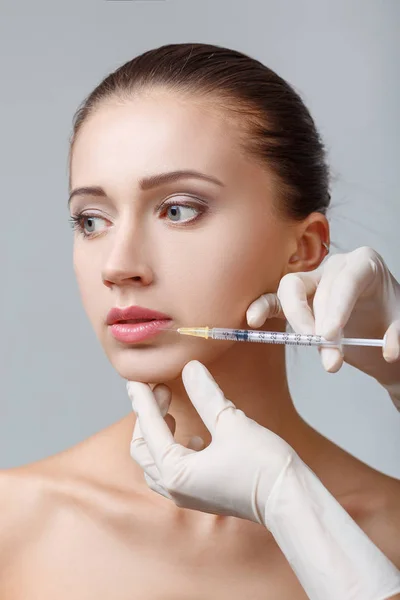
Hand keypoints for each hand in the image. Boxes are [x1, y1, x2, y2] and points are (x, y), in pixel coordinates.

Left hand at [127, 360, 294, 526]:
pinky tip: (194, 436)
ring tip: (170, 409)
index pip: (150, 428)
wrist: (291, 501)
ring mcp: (188, 495)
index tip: (135, 380)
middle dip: (148, 416)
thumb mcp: (231, 422)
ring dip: (158, 433)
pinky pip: (174, 470)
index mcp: (175, 472)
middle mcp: (175, 489)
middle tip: (161, 389)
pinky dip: (174, 448)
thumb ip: (206, 395)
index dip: (142, 400)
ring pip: (156, 462)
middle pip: (144, 448)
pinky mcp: (202, 495)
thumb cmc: (263, 465)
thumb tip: (190, 368)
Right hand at [246, 246, 399, 392]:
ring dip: (295, 319)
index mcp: (364, 263)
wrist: (381, 328)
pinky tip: (254, 320)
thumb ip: (398, 335)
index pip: (346, 281)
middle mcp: (335, 267)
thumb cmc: (390, 318)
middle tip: (330, 359)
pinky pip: (276, 300)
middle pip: (319, 290)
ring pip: (291, 289)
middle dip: (321, 326)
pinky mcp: (298, 299)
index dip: (336, 308)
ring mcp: (314, 281)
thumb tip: (388, 350)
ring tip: (306, 343)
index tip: (330, 337)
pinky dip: (263, 308)